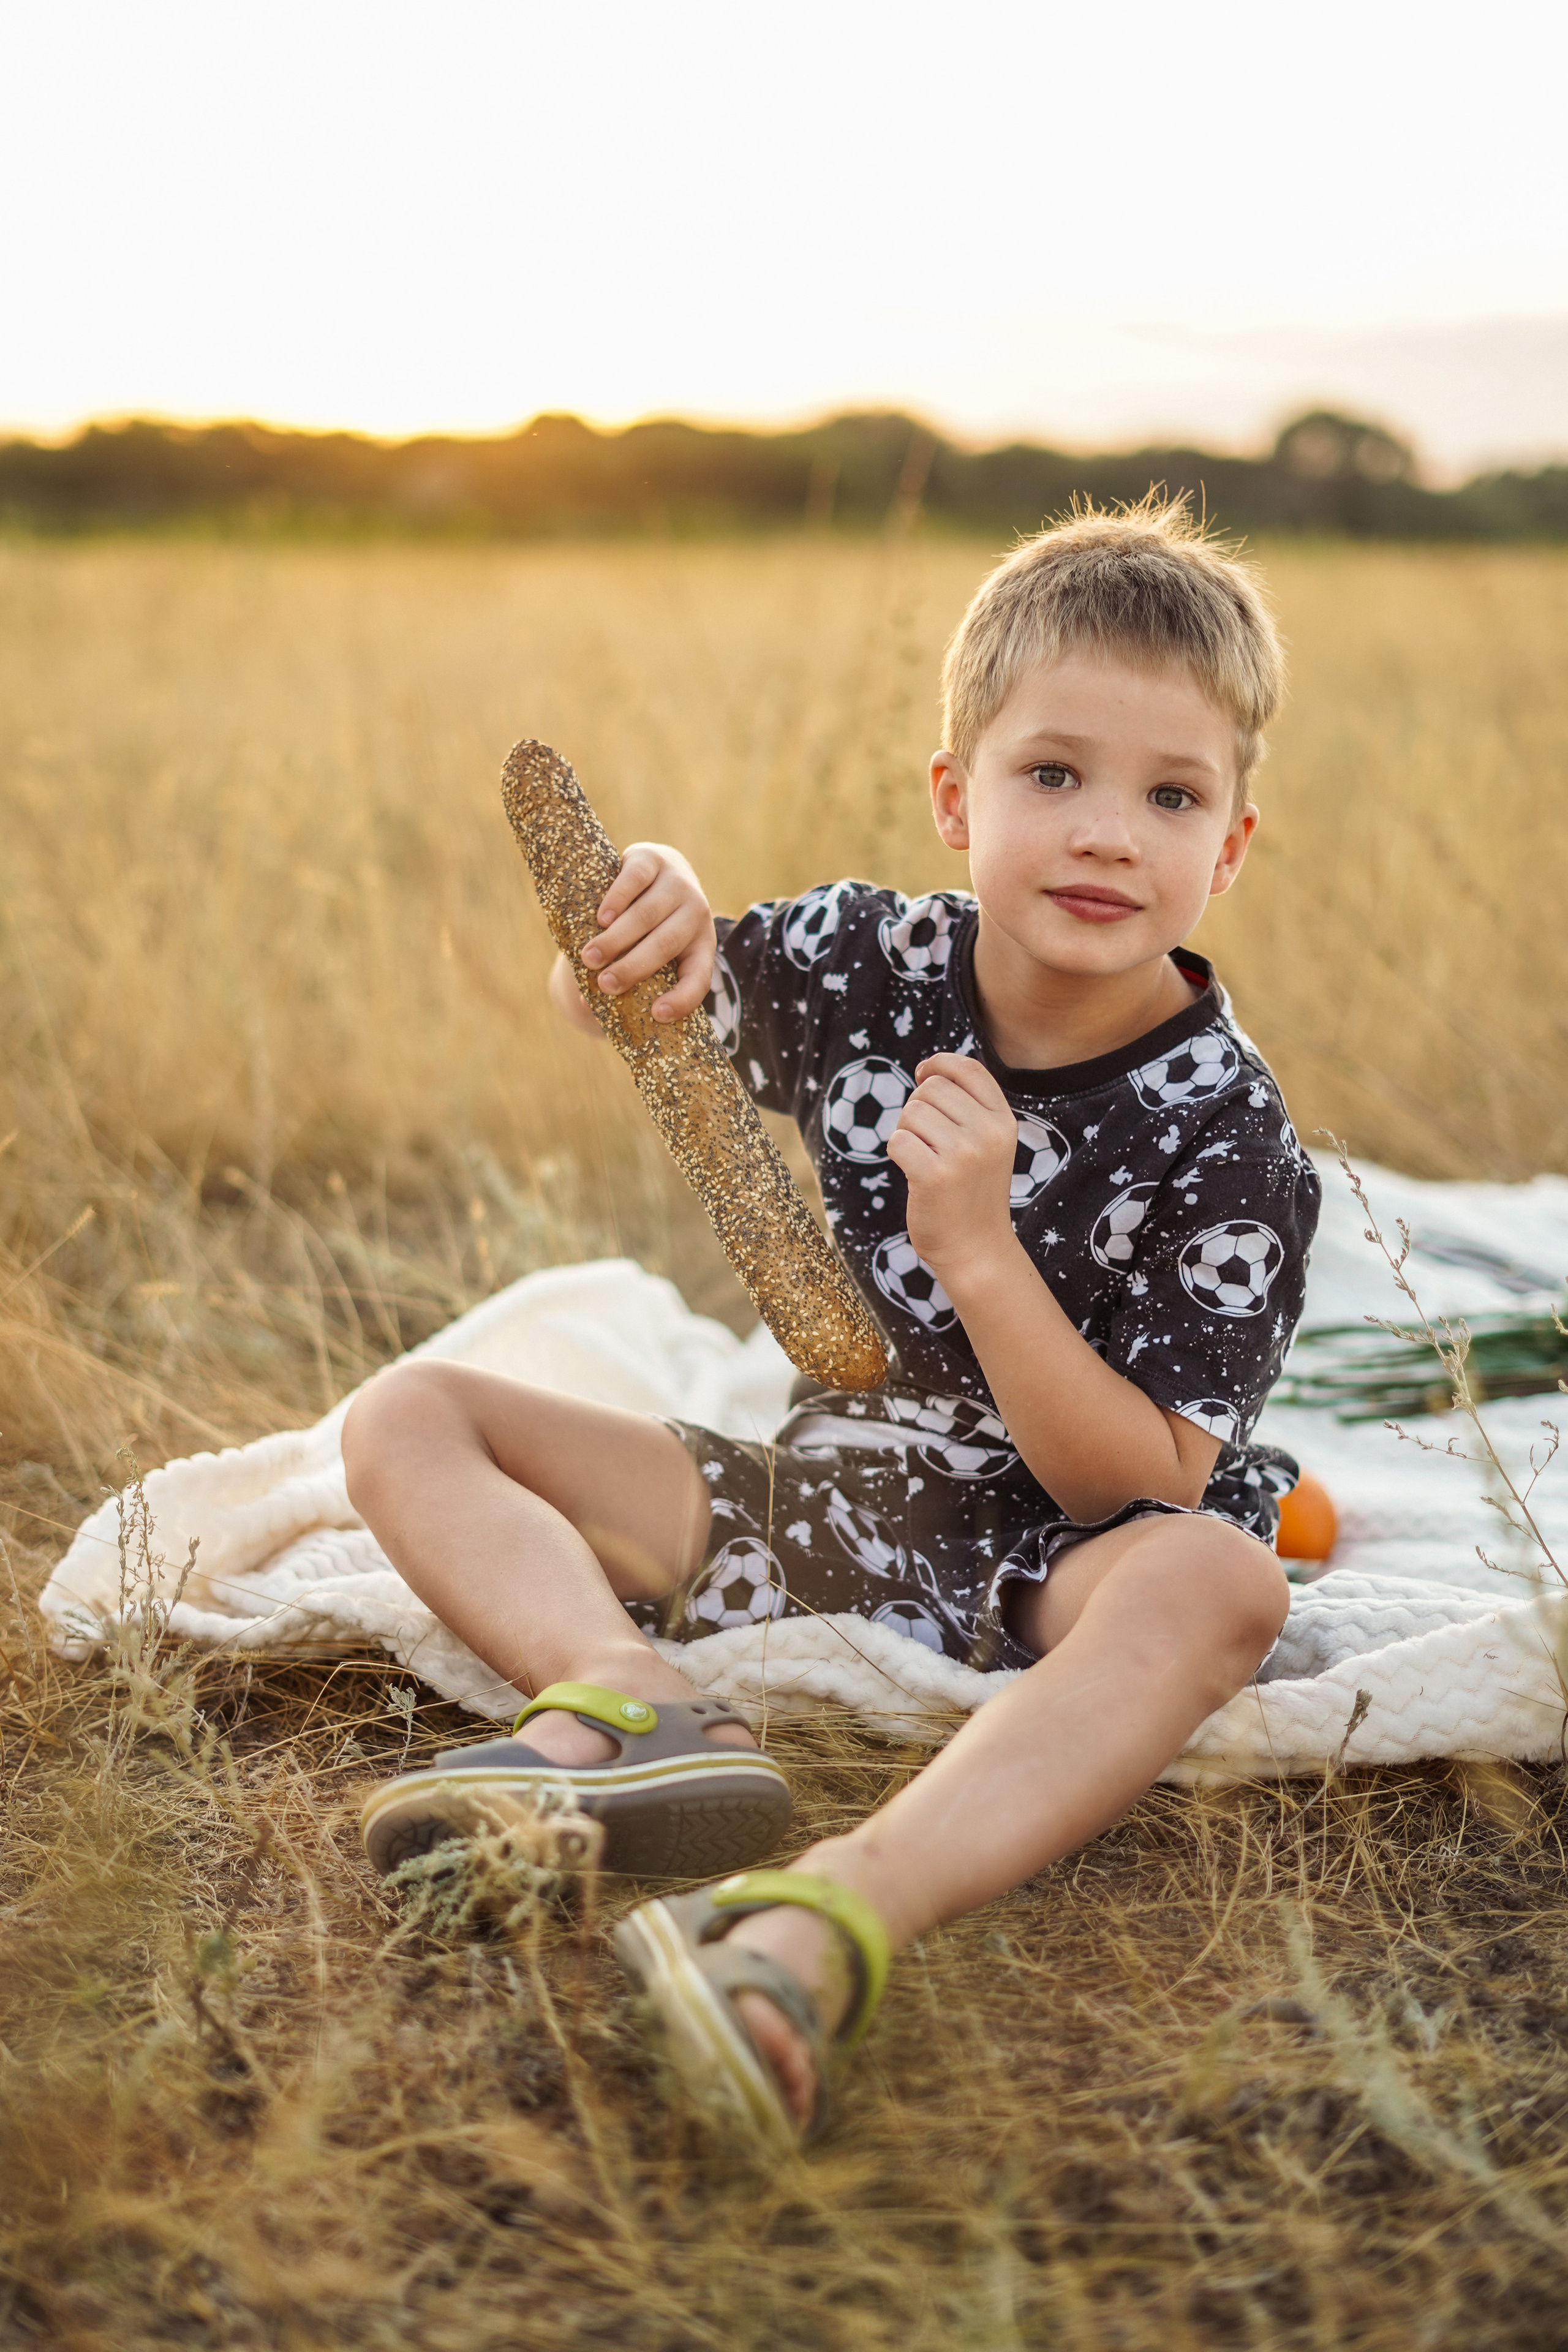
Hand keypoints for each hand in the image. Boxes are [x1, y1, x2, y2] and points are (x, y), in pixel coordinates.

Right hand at [559, 842, 715, 1025]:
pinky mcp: (652, 857)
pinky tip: (601, 919)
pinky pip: (636, 880)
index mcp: (701, 945)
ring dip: (617, 939)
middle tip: (604, 985)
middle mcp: (696, 912)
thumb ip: (627, 976)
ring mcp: (677, 882)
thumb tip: (581, 1003)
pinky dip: (618, 901)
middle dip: (633, 967)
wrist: (656, 869)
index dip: (682, 1000)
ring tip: (590, 957)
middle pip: (666, 945)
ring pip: (648, 915)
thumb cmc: (647, 927)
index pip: (698, 979)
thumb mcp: (650, 952)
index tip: (656, 1015)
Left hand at [885, 1054, 1018, 1285]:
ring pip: (911, 1112)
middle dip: (917, 1109)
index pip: (968, 1068)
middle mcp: (988, 1133)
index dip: (939, 1064)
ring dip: (906, 1132)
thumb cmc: (971, 1193)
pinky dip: (897, 1153)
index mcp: (1003, 1121)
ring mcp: (964, 1154)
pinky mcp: (935, 1175)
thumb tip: (928, 1071)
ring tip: (922, 1159)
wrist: (976, 1250)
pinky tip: (913, 1173)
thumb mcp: (987, 1145)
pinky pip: (897, 1140)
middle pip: (931, 1089)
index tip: (923, 1074)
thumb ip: (968, 1108)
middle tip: (926, 1141)